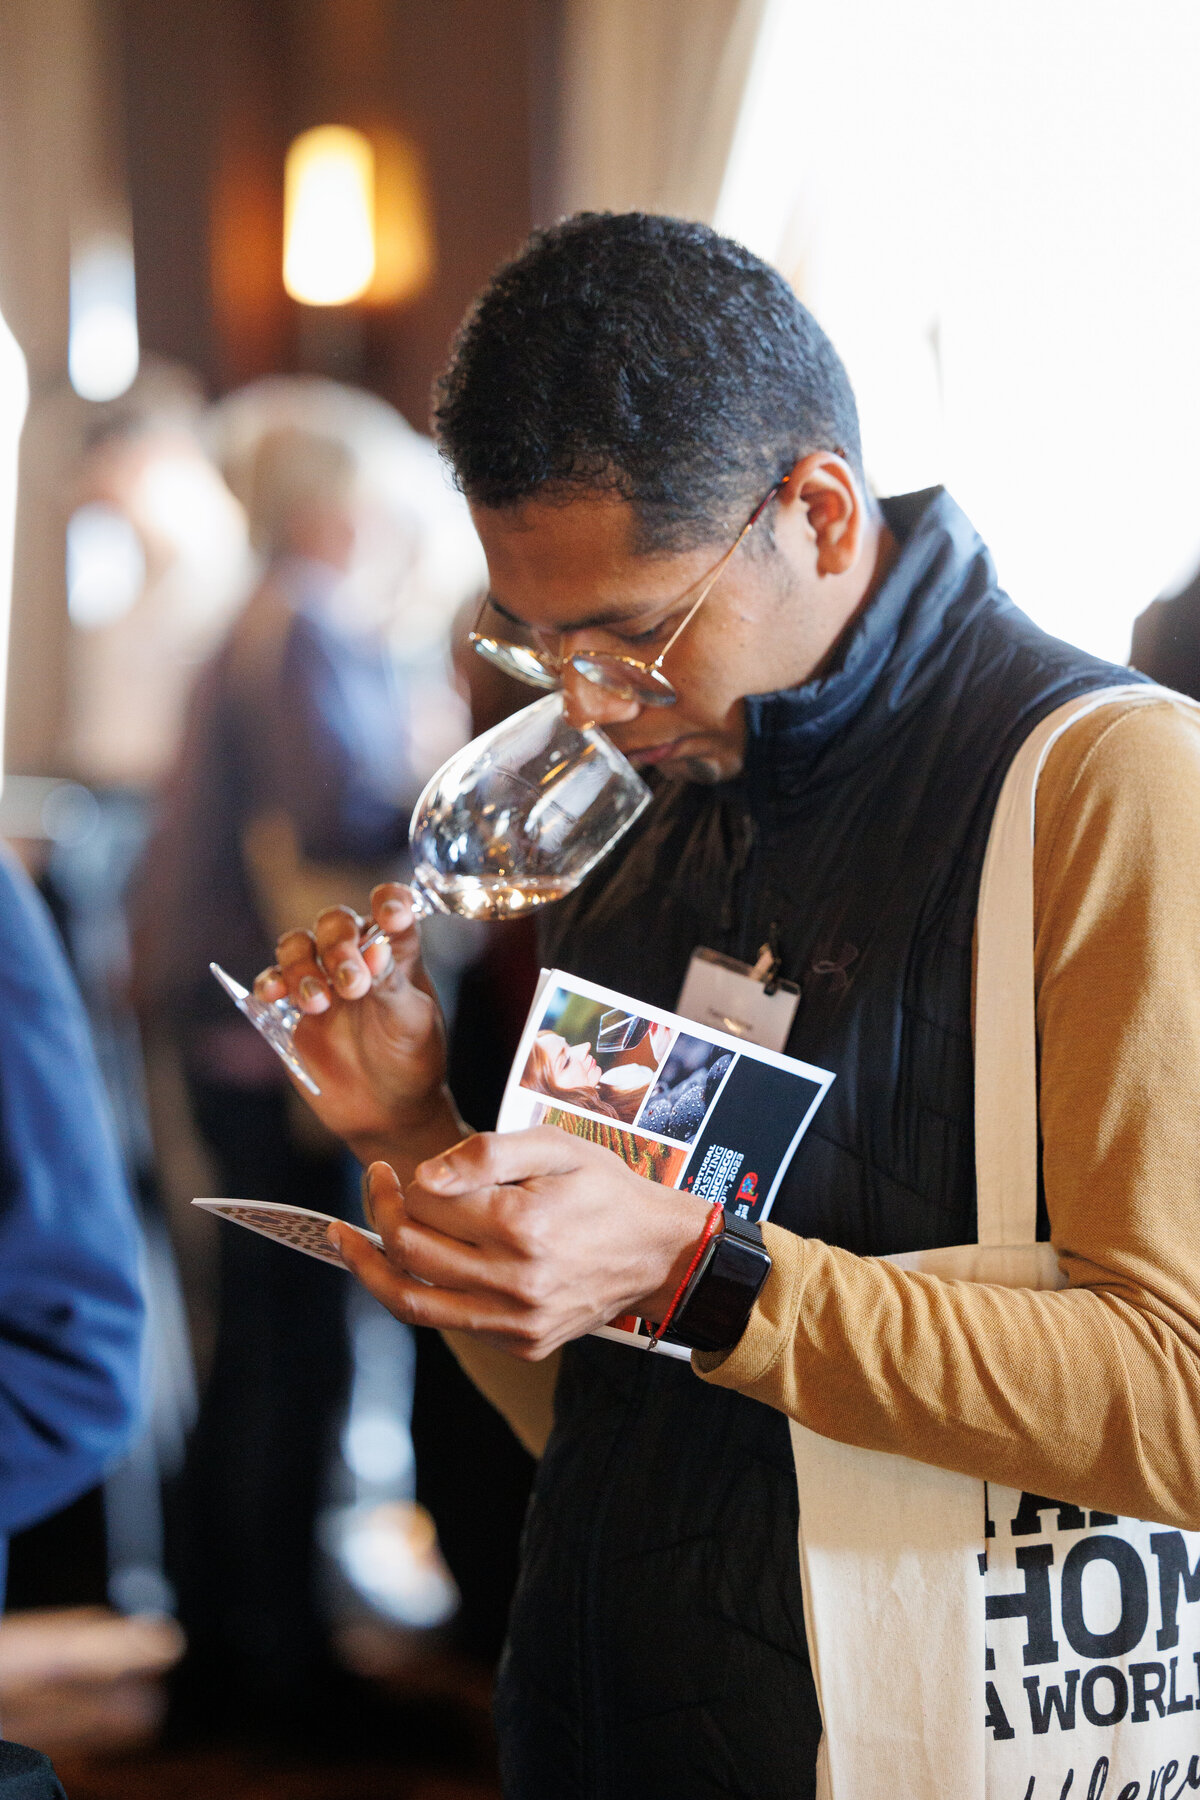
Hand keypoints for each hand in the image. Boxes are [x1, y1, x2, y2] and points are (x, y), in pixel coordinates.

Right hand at [252, 883, 463, 1169]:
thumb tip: (375, 949)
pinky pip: (271, 982)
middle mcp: (358, 957)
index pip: (393, 908)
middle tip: (351, 985)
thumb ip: (393, 984)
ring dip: (301, 967)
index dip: (389, 901)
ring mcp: (323, 980)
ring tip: (316, 1004)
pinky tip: (272, 996)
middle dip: (338, 945)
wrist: (387, 1111)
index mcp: (397, 953)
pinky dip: (268, 983)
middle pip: (336, 923)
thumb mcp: (412, 1023)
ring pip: (298, 946)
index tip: (389, 915)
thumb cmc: (411, 1060)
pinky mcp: (294, 1008)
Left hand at [330, 1129, 712, 1359]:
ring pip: (414, 1300)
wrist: (659, 1253)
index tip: (394, 1169)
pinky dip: (418, 1294)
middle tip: (374, 1187)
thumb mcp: (556, 1147)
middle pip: (411, 1250)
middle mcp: (517, 1279)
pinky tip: (405, 1267)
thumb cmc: (604, 1189)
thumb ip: (488, 1152)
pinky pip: (450, 1323)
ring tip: (345, 1239)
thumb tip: (424, 1174)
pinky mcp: (521, 1343)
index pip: (427, 1203)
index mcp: (524, 1223)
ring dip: (369, 1268)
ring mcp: (518, 1320)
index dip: (401, 1182)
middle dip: (380, 1213)